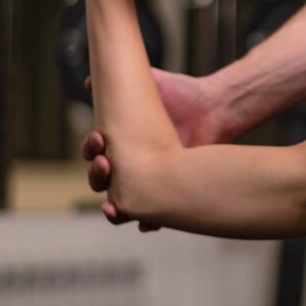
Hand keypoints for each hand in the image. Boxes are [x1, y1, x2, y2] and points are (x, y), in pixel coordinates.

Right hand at [83, 67, 231, 228]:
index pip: (95, 152)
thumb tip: (88, 81)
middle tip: (105, 164)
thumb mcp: (150, 83)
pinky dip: (148, 223)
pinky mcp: (172, 193)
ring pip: (123, 202)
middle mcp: (132, 164)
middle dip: (97, 176)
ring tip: (112, 206)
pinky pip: (156, 217)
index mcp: (122, 142)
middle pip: (101, 180)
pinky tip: (145, 224)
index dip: (90, 149)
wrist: (216, 108)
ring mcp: (152, 181)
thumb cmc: (181, 95)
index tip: (99, 139)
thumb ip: (122, 80)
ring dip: (114, 207)